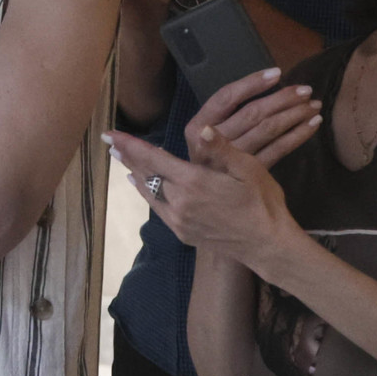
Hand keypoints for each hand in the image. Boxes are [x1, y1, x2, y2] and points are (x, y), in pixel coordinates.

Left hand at [105, 122, 304, 264]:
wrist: (267, 246)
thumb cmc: (262, 202)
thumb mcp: (248, 169)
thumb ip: (221, 148)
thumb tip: (202, 129)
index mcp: (193, 182)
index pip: (153, 157)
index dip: (130, 144)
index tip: (109, 132)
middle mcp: (179, 202)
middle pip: (146, 173)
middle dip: (127, 155)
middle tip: (109, 140)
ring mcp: (179, 220)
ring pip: (148, 191)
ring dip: (134, 172)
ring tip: (121, 158)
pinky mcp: (183, 233)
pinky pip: (157, 208)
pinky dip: (145, 193)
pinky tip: (139, 185)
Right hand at [187, 68, 322, 169]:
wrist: (208, 192)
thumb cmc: (212, 152)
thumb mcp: (208, 131)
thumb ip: (229, 112)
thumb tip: (269, 82)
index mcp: (199, 125)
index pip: (227, 97)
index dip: (253, 83)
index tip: (278, 73)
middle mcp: (214, 142)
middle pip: (252, 113)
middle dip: (282, 98)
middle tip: (306, 90)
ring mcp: (234, 160)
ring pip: (268, 130)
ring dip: (294, 114)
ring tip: (313, 105)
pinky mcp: (252, 173)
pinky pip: (279, 150)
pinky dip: (298, 136)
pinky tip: (312, 124)